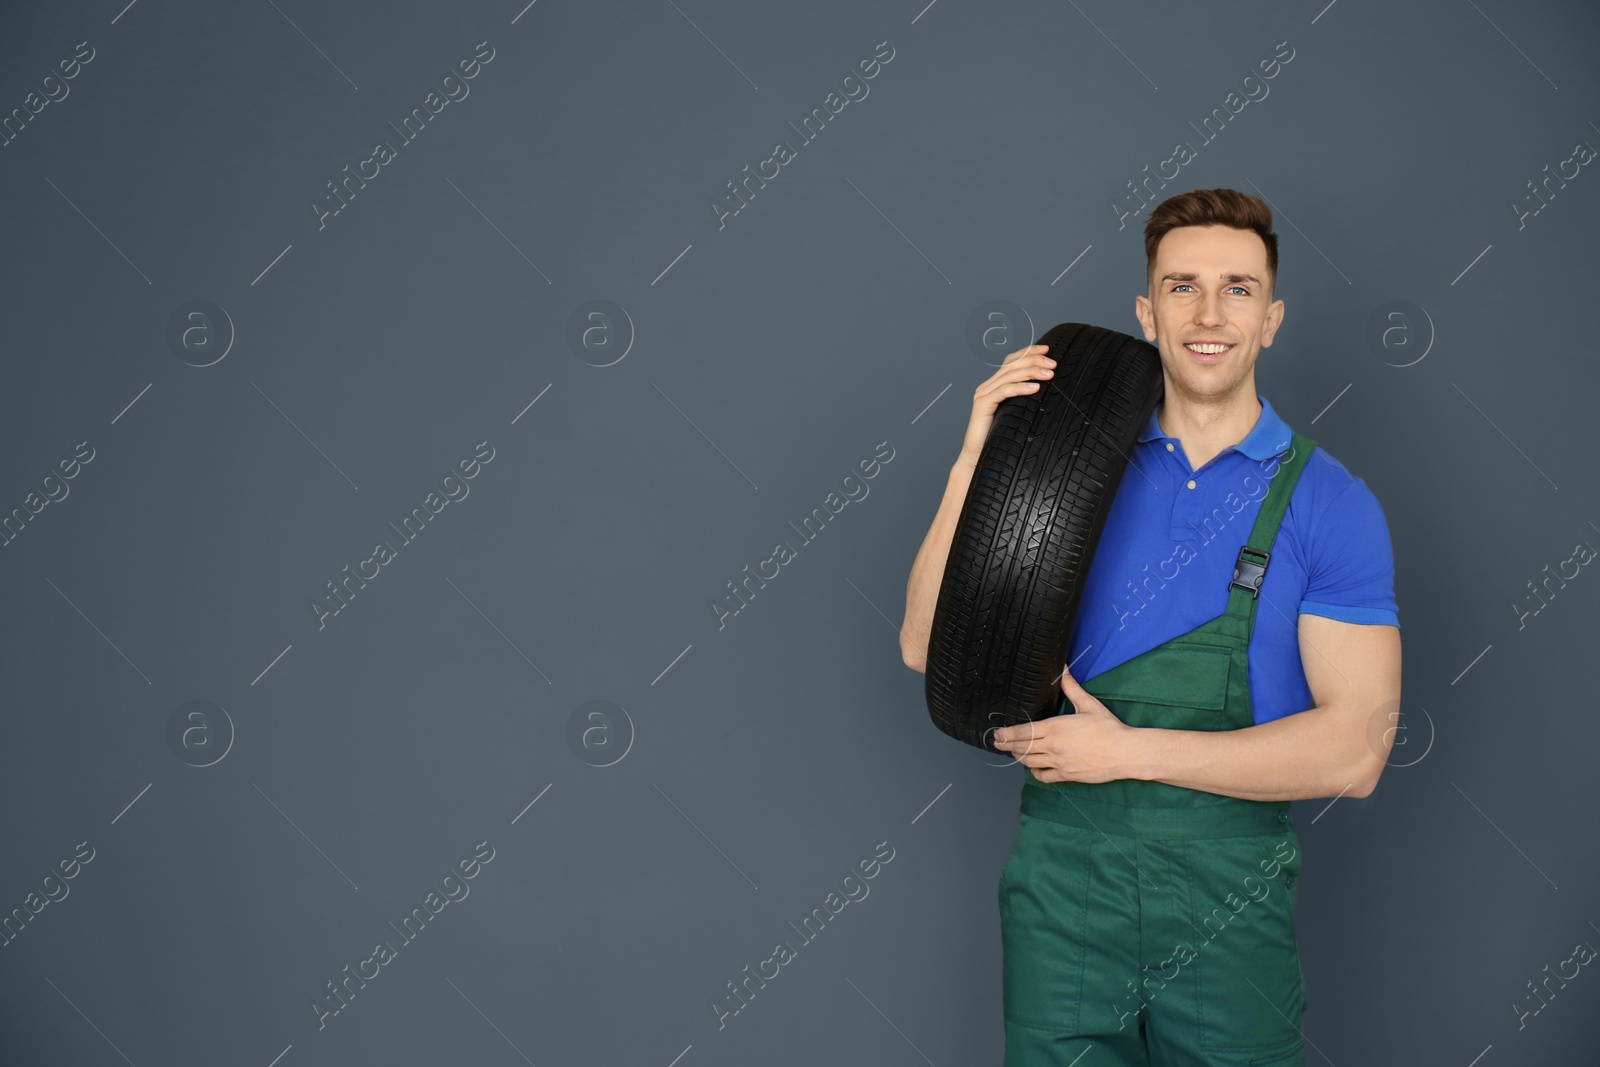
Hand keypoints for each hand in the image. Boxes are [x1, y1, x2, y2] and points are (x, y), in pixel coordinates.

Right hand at [959, 343, 1054, 462]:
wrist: (978, 457)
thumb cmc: (999, 438)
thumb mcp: (1016, 414)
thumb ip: (1025, 401)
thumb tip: (1048, 391)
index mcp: (994, 385)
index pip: (1012, 361)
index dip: (1028, 352)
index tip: (1048, 350)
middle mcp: (987, 386)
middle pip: (1012, 365)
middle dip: (1034, 360)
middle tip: (1053, 364)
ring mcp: (983, 394)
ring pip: (1009, 375)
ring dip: (1031, 372)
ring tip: (1049, 374)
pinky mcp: (982, 405)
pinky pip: (1003, 391)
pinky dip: (1020, 387)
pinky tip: (1035, 388)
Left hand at [991, 668, 1135, 783]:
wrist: (1124, 753)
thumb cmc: (1108, 729)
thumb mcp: (1088, 705)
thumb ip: (1071, 688)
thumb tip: (1063, 670)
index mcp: (1055, 728)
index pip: (1023, 732)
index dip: (1007, 734)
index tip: (998, 734)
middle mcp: (1053, 747)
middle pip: (1022, 748)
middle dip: (1007, 745)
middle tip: (998, 743)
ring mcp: (1059, 763)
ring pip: (1029, 762)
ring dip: (1019, 757)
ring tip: (1013, 751)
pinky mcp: (1066, 775)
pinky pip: (1044, 776)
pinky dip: (1035, 772)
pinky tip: (1034, 767)